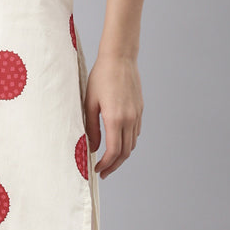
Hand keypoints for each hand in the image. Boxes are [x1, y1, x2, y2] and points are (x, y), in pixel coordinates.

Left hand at [84, 50, 141, 177]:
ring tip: (109, 159)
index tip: (98, 170)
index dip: (106, 164)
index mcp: (115, 119)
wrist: (120, 58)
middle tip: (103, 172)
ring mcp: (137, 115)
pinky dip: (127, 142)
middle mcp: (129, 119)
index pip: (113, 152)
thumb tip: (94, 147)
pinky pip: (135, 132)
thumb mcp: (89, 103)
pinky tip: (117, 141)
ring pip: (132, 144)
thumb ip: (91, 127)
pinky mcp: (140, 110)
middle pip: (125, 152)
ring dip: (121, 155)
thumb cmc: (100, 77)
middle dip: (114, 165)